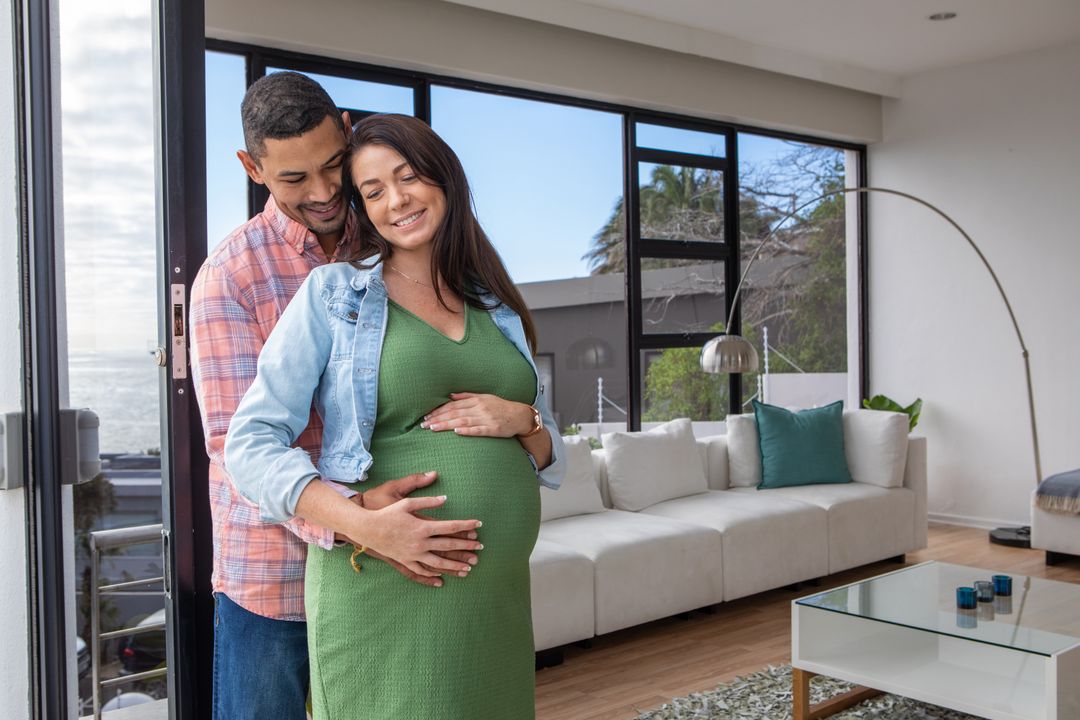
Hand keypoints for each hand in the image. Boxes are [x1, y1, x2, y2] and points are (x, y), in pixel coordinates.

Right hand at [344, 495, 482, 577]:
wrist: (367, 529)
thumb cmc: (387, 513)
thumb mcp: (406, 502)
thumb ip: (428, 500)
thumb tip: (446, 499)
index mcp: (422, 526)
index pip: (450, 526)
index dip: (466, 525)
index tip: (479, 525)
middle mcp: (420, 543)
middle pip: (448, 546)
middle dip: (466, 547)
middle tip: (481, 548)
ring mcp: (413, 554)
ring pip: (438, 563)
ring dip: (455, 565)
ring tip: (469, 568)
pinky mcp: (405, 561)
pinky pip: (421, 571)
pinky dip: (432, 576)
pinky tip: (442, 579)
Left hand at [421, 392, 532, 437]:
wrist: (520, 415)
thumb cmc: (501, 407)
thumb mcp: (484, 397)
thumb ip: (467, 396)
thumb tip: (451, 395)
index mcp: (476, 400)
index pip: (453, 405)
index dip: (439, 410)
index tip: (427, 416)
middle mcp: (479, 408)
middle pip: (455, 413)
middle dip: (438, 418)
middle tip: (424, 424)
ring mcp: (486, 418)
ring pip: (462, 421)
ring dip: (447, 425)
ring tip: (433, 428)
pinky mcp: (493, 429)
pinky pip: (478, 430)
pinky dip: (467, 430)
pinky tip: (457, 432)